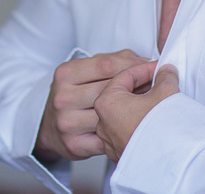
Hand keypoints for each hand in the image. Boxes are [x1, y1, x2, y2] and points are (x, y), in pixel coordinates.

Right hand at [35, 49, 149, 161]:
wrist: (49, 127)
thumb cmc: (75, 94)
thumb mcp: (86, 71)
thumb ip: (114, 60)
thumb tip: (146, 61)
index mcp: (66, 73)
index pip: (105, 65)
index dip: (132, 65)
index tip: (151, 67)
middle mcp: (63, 97)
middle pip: (109, 89)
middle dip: (136, 87)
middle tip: (155, 88)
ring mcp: (67, 122)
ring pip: (109, 115)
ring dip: (132, 112)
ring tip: (146, 106)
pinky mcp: (74, 144)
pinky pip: (106, 138)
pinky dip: (120, 133)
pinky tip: (128, 127)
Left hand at [94, 62, 179, 161]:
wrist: (167, 164)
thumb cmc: (160, 131)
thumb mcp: (166, 92)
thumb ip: (164, 77)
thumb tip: (166, 72)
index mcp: (106, 102)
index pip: (125, 75)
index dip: (144, 68)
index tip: (157, 68)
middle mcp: (102, 121)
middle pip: (121, 94)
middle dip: (141, 85)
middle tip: (159, 81)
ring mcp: (109, 140)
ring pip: (123, 113)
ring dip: (139, 104)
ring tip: (159, 101)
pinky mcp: (119, 153)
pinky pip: (126, 130)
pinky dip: (138, 121)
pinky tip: (154, 120)